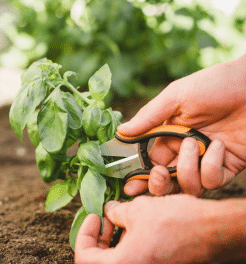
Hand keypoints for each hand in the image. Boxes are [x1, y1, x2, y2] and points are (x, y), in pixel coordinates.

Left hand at [75, 195, 245, 263]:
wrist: (214, 231)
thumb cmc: (179, 223)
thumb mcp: (139, 210)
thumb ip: (116, 213)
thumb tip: (109, 211)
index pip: (85, 257)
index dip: (84, 235)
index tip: (92, 218)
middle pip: (100, 261)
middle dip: (98, 239)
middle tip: (103, 221)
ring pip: (118, 260)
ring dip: (114, 241)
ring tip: (120, 220)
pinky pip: (134, 259)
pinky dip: (129, 245)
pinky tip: (135, 227)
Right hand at [119, 54, 245, 196]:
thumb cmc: (214, 84)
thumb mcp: (176, 96)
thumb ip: (149, 117)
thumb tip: (121, 132)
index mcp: (170, 135)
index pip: (150, 161)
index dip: (140, 175)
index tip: (130, 186)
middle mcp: (186, 151)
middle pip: (166, 180)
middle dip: (159, 184)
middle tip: (159, 175)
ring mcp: (206, 160)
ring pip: (188, 185)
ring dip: (187, 170)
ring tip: (195, 145)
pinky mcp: (227, 166)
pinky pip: (212, 181)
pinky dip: (211, 166)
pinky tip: (218, 146)